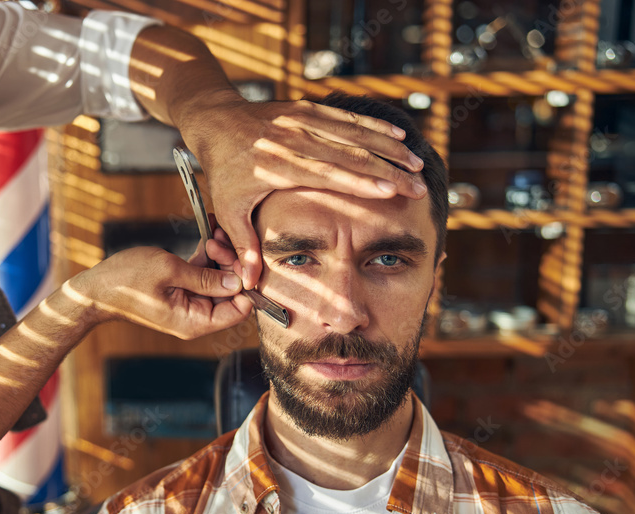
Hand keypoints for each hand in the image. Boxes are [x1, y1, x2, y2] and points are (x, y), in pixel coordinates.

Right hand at [67, 247, 251, 339]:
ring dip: (219, 254)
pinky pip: (203, 273)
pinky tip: (208, 232)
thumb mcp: (169, 271)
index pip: (239, 309)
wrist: (97, 287)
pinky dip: (206, 255)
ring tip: (212, 231)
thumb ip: (205, 277)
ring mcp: (189, 302)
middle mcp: (196, 316)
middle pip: (231, 292)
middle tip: (217, 239)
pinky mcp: (181, 289)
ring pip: (218, 279)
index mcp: (195, 320)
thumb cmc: (127, 281)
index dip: (243, 284)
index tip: (235, 259)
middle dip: (230, 263)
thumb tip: (237, 281)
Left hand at [177, 92, 427, 288]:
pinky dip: (374, 126)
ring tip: (418, 163)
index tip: (392, 192)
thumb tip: (248, 283)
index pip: (326, 173)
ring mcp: (302, 120)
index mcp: (278, 165)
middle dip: (388, 169)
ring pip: (353, 132)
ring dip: (389, 147)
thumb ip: (243, 244)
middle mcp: (293, 139)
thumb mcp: (228, 208)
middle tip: (419, 186)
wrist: (215, 120)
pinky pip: (346, 116)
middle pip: (348, 154)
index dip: (361, 182)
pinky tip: (400, 134)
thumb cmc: (225, 170)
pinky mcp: (308, 109)